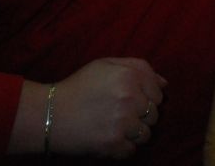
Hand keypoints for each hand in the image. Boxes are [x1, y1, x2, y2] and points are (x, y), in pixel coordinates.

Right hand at [49, 58, 166, 158]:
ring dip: (134, 133)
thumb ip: (138, 67)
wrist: (50, 114)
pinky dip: (123, 147)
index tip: (132, 101)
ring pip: (146, 134)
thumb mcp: (105, 65)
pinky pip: (132, 149)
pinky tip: (109, 138)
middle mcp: (130, 98)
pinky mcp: (113, 144)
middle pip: (154, 115)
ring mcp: (123, 123)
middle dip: (142, 116)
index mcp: (130, 76)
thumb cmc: (79, 87)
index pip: (158, 94)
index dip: (148, 99)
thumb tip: (165, 83)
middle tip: (121, 115)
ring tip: (116, 127)